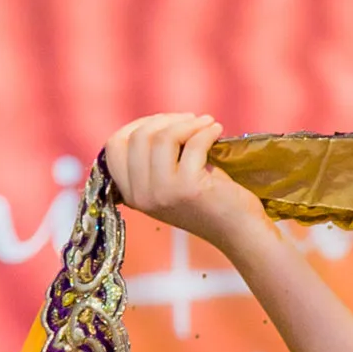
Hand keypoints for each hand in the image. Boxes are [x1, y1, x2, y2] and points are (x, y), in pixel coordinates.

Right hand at [104, 113, 269, 252]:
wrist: (238, 230)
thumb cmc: (208, 202)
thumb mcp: (168, 184)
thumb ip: (152, 161)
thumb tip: (153, 121)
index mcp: (132, 194)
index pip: (114, 146)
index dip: (138, 125)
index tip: (164, 121)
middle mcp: (142, 196)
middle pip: (138, 137)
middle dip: (166, 120)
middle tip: (191, 120)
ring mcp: (164, 192)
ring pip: (162, 137)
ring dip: (188, 123)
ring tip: (206, 123)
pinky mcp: (189, 187)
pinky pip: (193, 144)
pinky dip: (206, 131)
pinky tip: (216, 131)